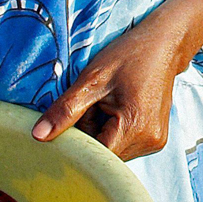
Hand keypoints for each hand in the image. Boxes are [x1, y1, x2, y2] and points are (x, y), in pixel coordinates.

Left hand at [31, 17, 190, 159]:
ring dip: (101, 134)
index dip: (76, 142)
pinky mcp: (155, 139)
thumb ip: (65, 110)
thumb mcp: (91, 79)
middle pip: (103, 156)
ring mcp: (155, 142)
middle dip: (89, 135)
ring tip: (106, 105)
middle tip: (92, 105)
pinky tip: (117, 110)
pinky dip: (113, 132)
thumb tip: (38, 136)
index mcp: (135, 127)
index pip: (94, 155)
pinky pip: (124, 145)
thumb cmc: (129, 56)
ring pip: (113, 152)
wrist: (164, 46)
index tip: (68, 122)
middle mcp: (149, 141)